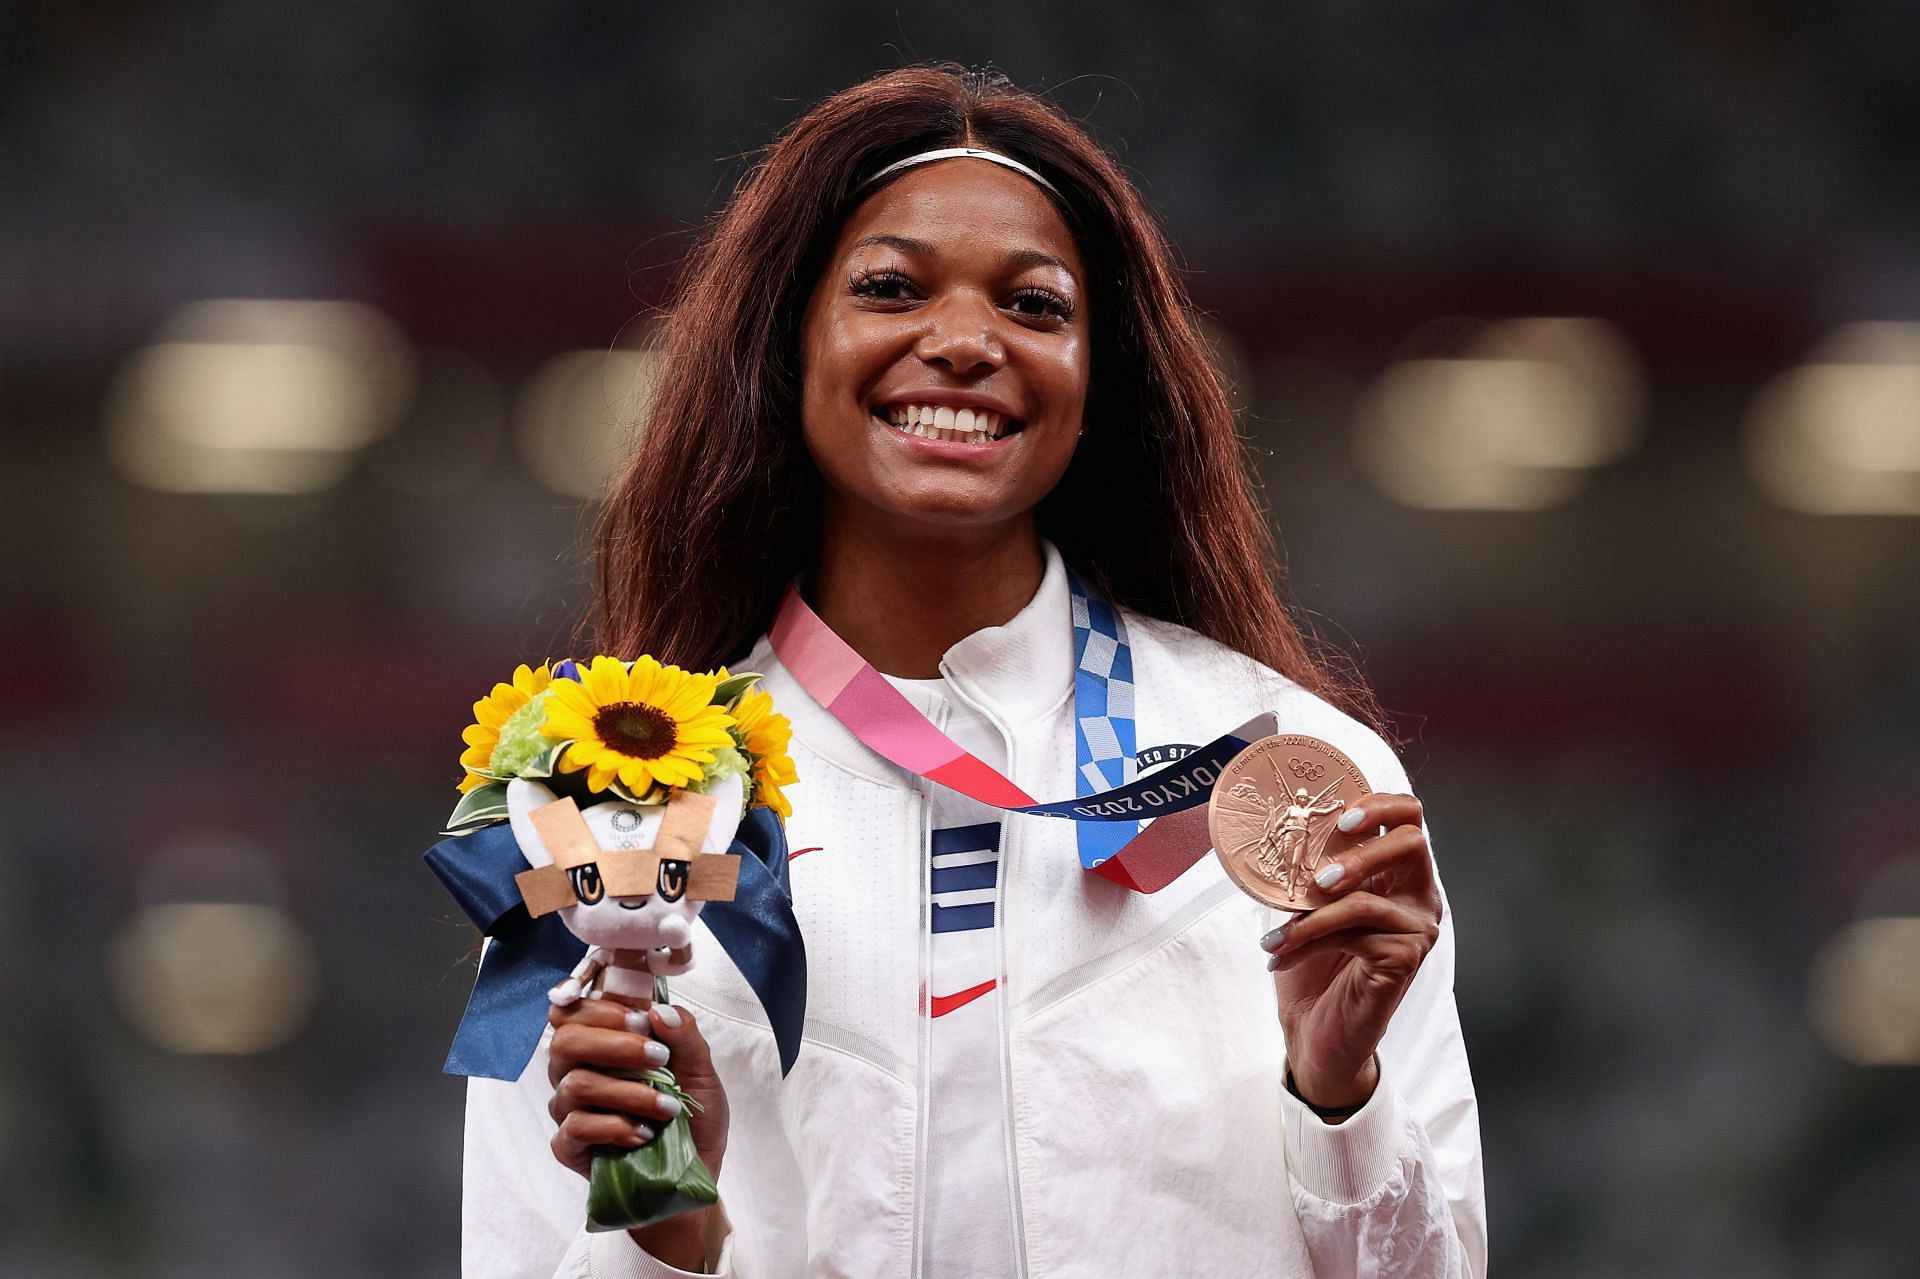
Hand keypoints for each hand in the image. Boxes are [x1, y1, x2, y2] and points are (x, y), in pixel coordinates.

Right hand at [546, 999, 730, 1181]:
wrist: (691, 1176)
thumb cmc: (691, 1118)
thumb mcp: (701, 1073)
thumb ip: (685, 1036)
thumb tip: (659, 1011)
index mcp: (602, 1045)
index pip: (574, 1011)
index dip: (602, 1009)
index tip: (643, 1021)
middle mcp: (577, 1072)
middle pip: (565, 1042)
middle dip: (615, 1045)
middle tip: (659, 1058)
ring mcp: (568, 1110)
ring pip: (575, 1084)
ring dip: (628, 1091)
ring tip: (667, 1107)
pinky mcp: (568, 1146)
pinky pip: (575, 1127)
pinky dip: (615, 1127)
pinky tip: (643, 1134)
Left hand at [1260, 793, 1442, 1112]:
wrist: (1317, 1034)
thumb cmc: (1315, 967)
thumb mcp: (1307, 908)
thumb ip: (1308, 870)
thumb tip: (1277, 830)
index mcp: (1399, 874)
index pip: (1410, 818)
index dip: (1381, 805)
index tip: (1340, 817)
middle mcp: (1419, 897)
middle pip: (1412, 842)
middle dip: (1361, 849)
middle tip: (1319, 876)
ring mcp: (1417, 929)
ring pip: (1367, 899)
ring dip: (1310, 914)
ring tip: (1277, 932)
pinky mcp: (1404, 959)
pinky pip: (1351, 934)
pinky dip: (1306, 940)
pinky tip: (1278, 955)